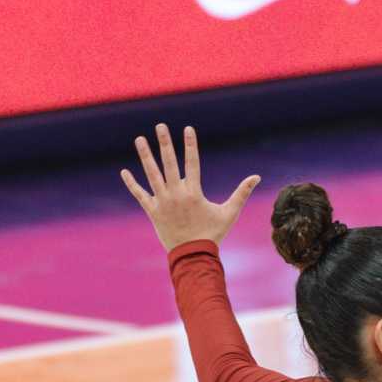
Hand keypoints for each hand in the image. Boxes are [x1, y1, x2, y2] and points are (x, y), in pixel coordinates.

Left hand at [120, 123, 259, 252]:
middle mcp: (176, 193)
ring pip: (151, 174)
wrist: (193, 255)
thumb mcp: (230, 212)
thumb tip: (256, 177)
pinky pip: (140, 195)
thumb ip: (242, 193)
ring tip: (139, 139)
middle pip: (169, 162)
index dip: (190, 144)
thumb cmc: (213, 233)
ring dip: (145, 155)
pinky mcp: (153, 211)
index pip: (192, 162)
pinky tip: (124, 171)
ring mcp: (162, 202)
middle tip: (160, 126)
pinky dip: (132, 184)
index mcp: (194, 192)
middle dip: (165, 142)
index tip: (187, 128)